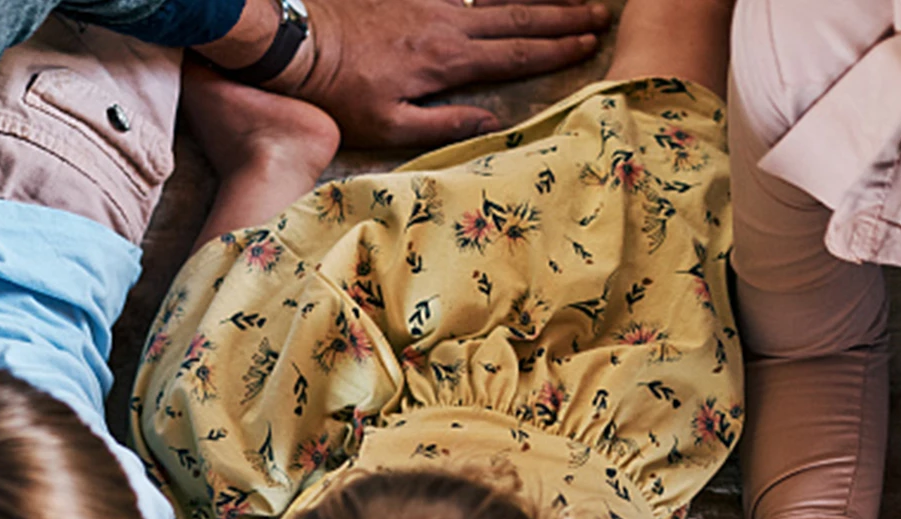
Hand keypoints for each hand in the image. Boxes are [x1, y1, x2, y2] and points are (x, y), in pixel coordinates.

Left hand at [300, 0, 609, 145]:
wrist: (300, 41)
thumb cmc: (340, 93)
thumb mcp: (388, 126)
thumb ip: (442, 124)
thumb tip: (490, 121)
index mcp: (447, 63)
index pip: (513, 55)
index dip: (554, 50)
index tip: (589, 45)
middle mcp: (447, 25)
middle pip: (517, 18)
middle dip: (562, 17)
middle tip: (600, 14)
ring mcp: (431, 1)